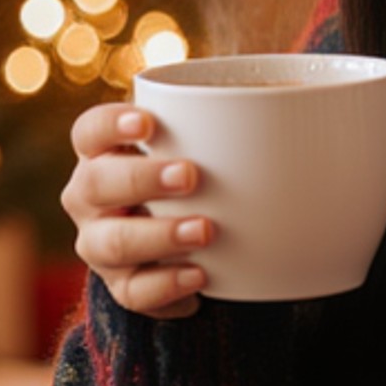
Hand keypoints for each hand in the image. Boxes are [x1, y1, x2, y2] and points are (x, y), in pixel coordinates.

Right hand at [60, 105, 211, 321]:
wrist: (186, 244)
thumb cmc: (193, 180)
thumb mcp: (199, 151)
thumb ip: (224, 130)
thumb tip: (296, 93)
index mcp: (101, 154)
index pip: (90, 131)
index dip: (111, 124)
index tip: (149, 122)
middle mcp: (88, 198)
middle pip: (97, 183)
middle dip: (141, 178)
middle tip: (190, 175)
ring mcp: (99, 244)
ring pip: (113, 242)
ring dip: (159, 235)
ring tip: (205, 231)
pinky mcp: (121, 285)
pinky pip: (135, 292)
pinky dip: (168, 284)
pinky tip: (201, 274)